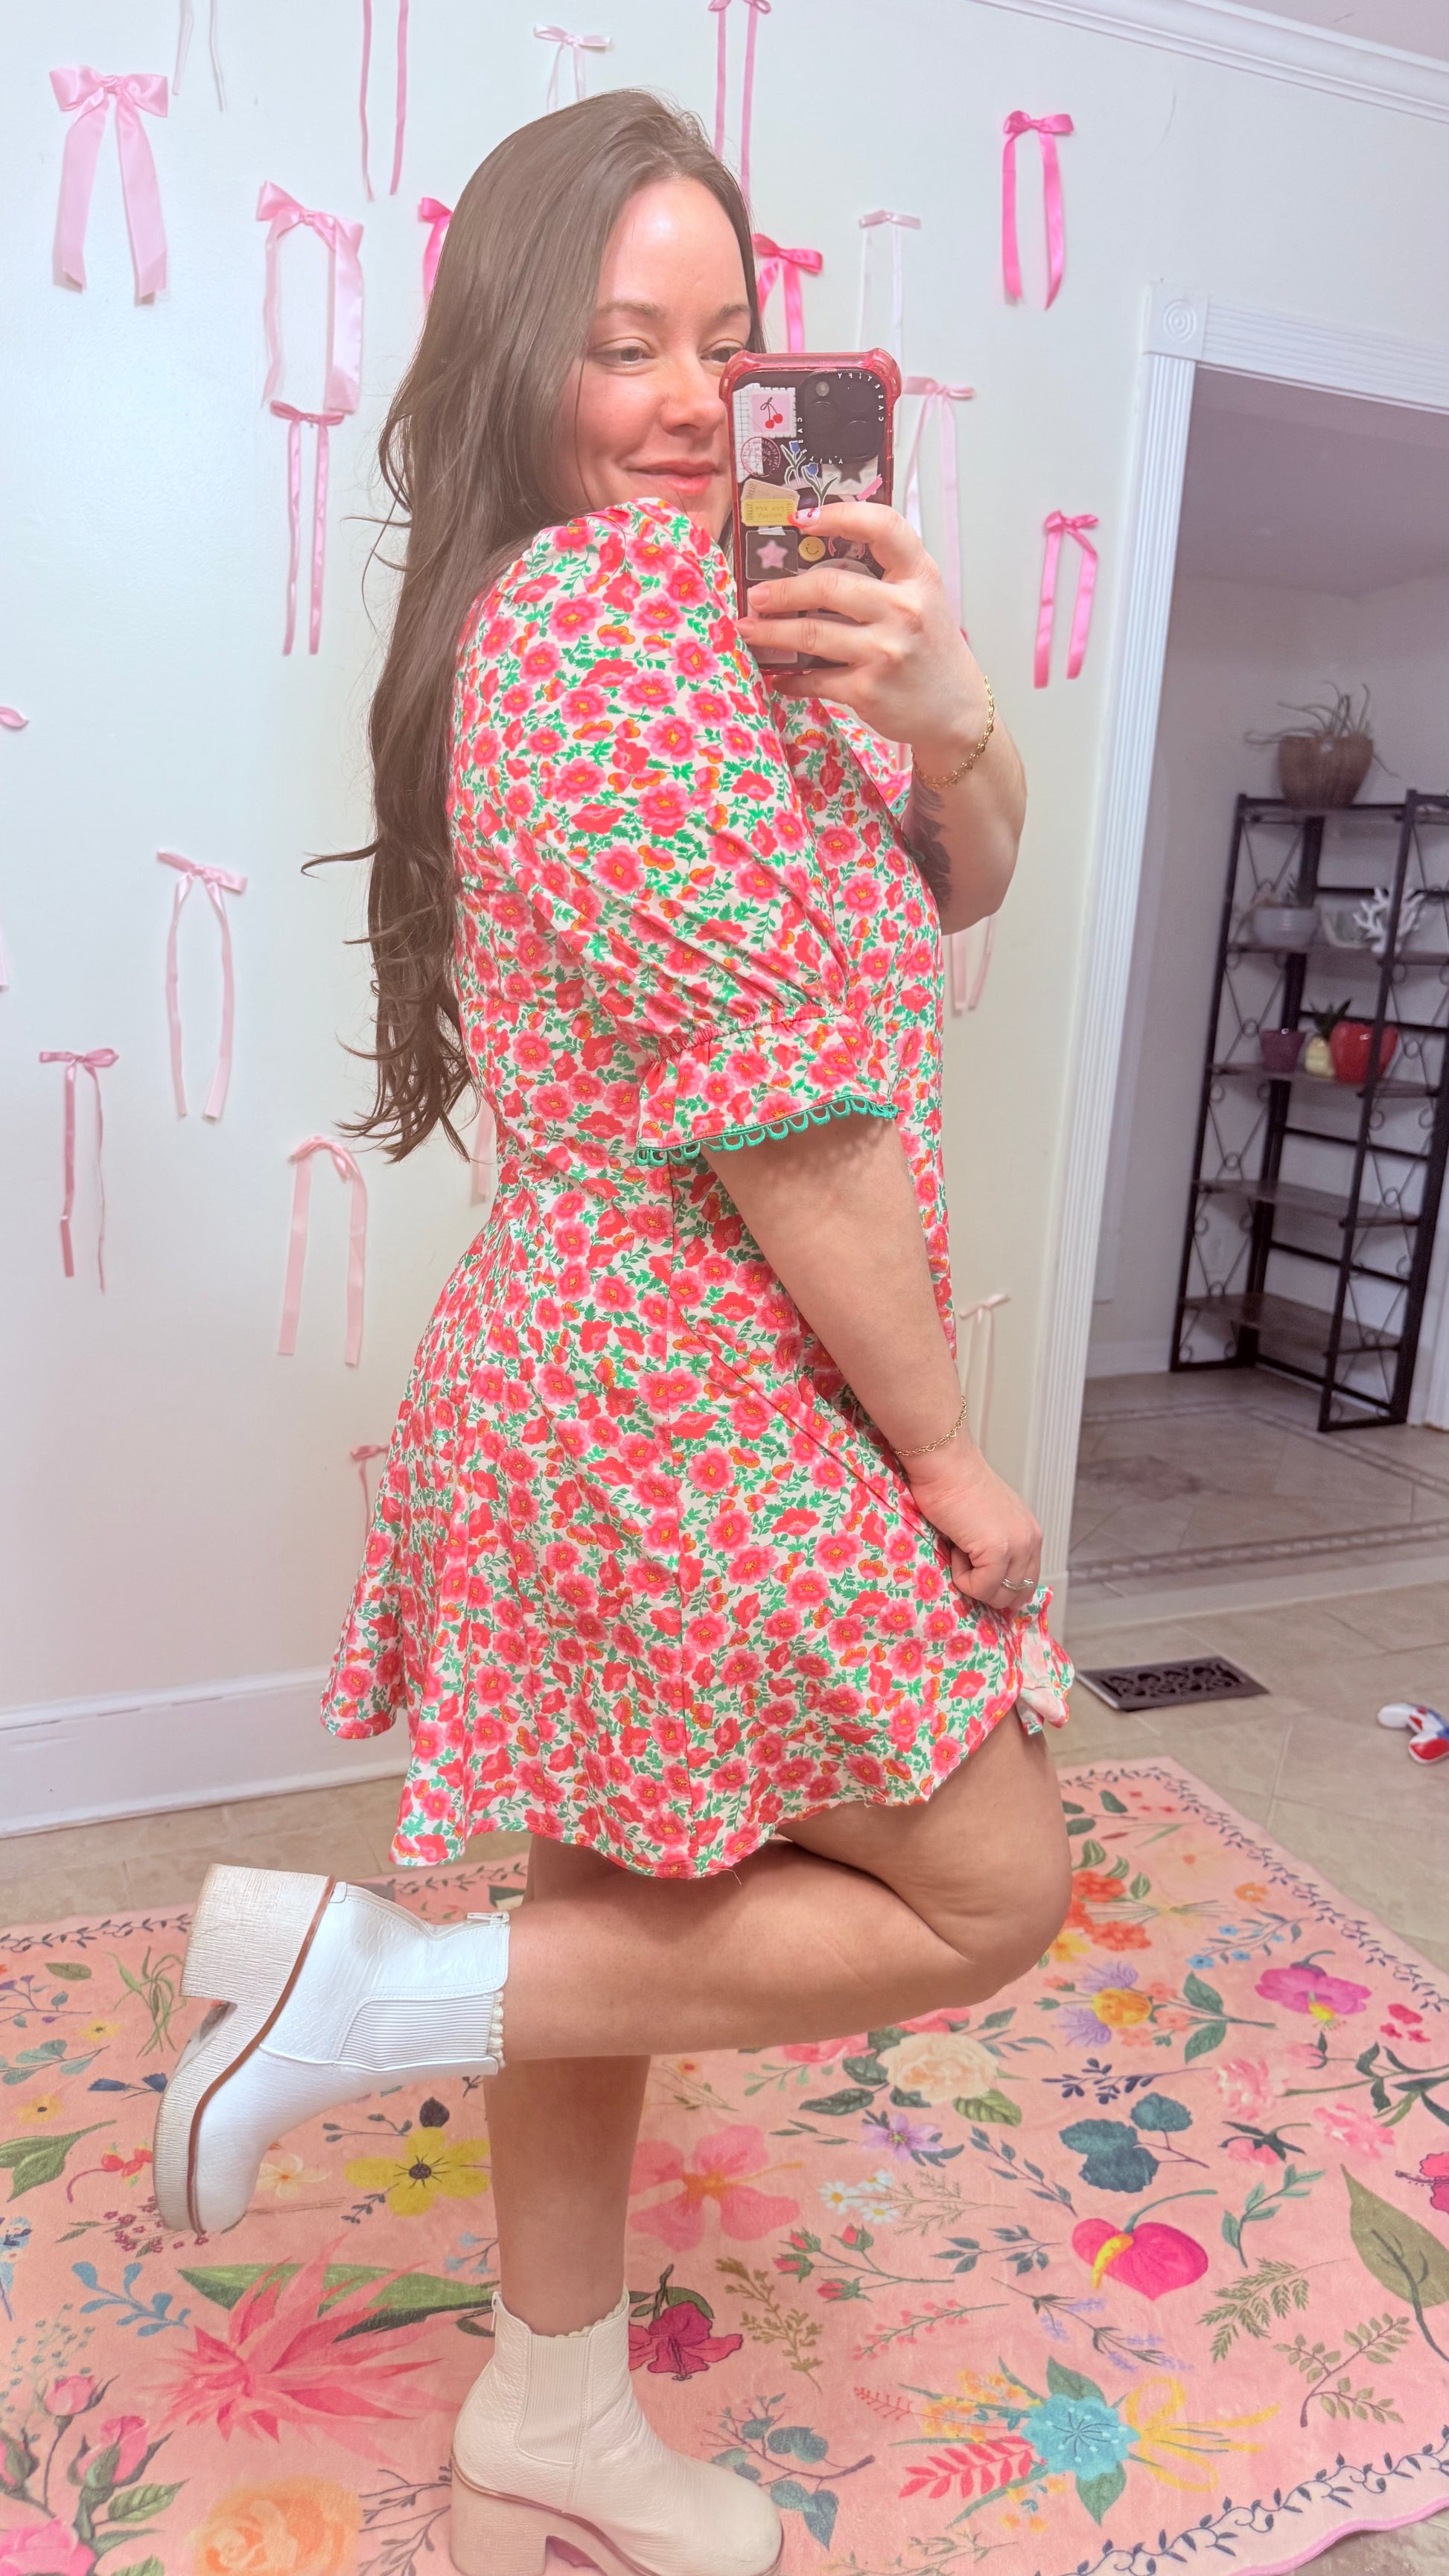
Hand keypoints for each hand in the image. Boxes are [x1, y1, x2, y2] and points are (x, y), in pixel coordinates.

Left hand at [736, 499, 986, 767]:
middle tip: (756, 595)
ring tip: (749, 628)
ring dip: (771, 632)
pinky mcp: (868, 690)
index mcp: (919, 576)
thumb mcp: (923, 598)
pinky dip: (791, 678)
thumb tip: (814, 555)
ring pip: (811, 633)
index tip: (801, 519)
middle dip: (782, 590)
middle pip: (828, 585)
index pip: (882, 527)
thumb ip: (884, 575)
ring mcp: (885, 651)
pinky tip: (778, 675)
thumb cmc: (931, 649)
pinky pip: (815, 679)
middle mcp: (905, 609)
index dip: (838, 515)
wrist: (957, 712)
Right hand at [906, 1438, 1042, 1613]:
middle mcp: (1031, 1540)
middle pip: (1017, 1594)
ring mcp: (1017, 1546)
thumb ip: (997, 1544)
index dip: (1001, 1588)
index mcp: (1030, 1533)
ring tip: (959, 1551)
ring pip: (999, 1595)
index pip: (1027, 1581)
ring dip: (974, 1582)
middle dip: (988, 1589)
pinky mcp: (998, 1551)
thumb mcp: (988, 1520)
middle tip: (965, 1563)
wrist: (945, 1465)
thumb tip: (987, 1578)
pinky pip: (980, 1587)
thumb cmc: (955, 1485)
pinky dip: (962, 1577)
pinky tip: (955, 1549)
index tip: (977, 1578)